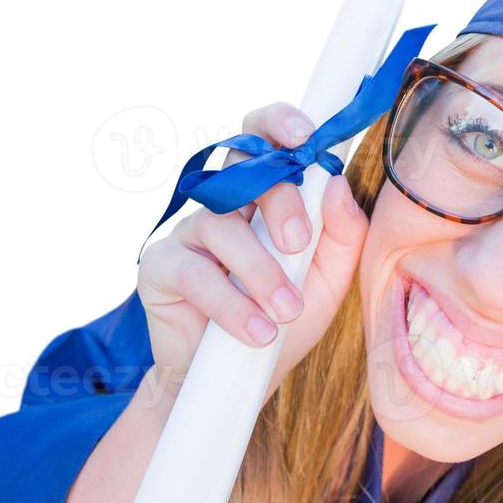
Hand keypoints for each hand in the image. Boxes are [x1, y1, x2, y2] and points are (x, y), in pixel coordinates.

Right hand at [135, 102, 369, 394]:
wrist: (244, 379)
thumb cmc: (287, 317)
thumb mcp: (329, 279)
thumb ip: (342, 232)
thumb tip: (337, 184)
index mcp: (265, 196)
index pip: (265, 139)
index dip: (279, 123)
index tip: (304, 137)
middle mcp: (224, 204)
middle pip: (244, 170)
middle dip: (279, 201)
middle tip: (298, 244)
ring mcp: (190, 233)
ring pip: (222, 226)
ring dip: (260, 272)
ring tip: (286, 312)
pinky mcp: (161, 268)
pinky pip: (195, 273)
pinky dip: (231, 304)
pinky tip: (258, 331)